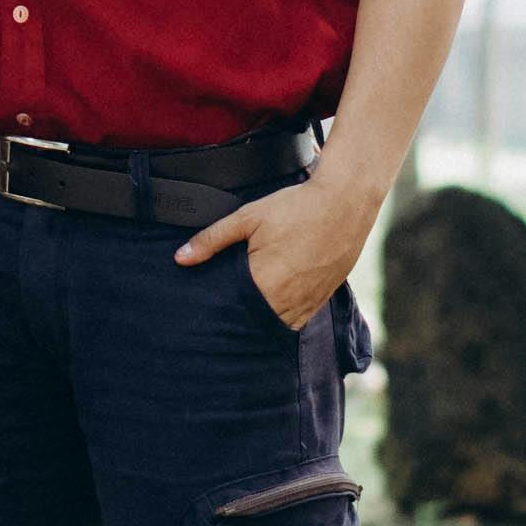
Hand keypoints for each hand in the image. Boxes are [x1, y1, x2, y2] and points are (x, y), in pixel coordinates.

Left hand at [174, 173, 378, 329]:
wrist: (345, 201)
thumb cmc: (295, 207)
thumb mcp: (247, 218)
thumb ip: (212, 240)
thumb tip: (180, 258)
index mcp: (265, 282)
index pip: (235, 312)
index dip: (223, 313)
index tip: (210, 312)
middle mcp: (289, 299)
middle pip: (257, 322)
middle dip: (242, 319)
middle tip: (227, 312)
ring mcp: (310, 300)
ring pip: (280, 324)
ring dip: (265, 320)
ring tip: (249, 310)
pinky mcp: (325, 296)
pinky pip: (302, 318)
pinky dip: (287, 316)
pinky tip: (275, 305)